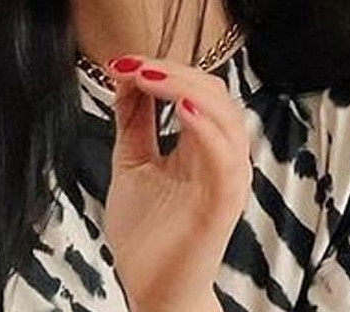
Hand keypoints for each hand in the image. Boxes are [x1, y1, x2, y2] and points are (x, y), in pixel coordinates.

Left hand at [101, 56, 250, 311]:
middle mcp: (219, 157)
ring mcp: (225, 179)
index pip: (194, 89)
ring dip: (187, 90)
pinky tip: (182, 110)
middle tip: (132, 64)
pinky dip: (207, 130)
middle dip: (173, 71)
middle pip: (215, 94)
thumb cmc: (149, 233)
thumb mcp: (133, 161)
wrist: (152, 288)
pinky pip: (226, 160)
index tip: (121, 62)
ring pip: (227, 119)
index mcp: (200, 145)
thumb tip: (126, 75)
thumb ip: (134, 121)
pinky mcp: (223, 203)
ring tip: (150, 78)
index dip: (162, 69)